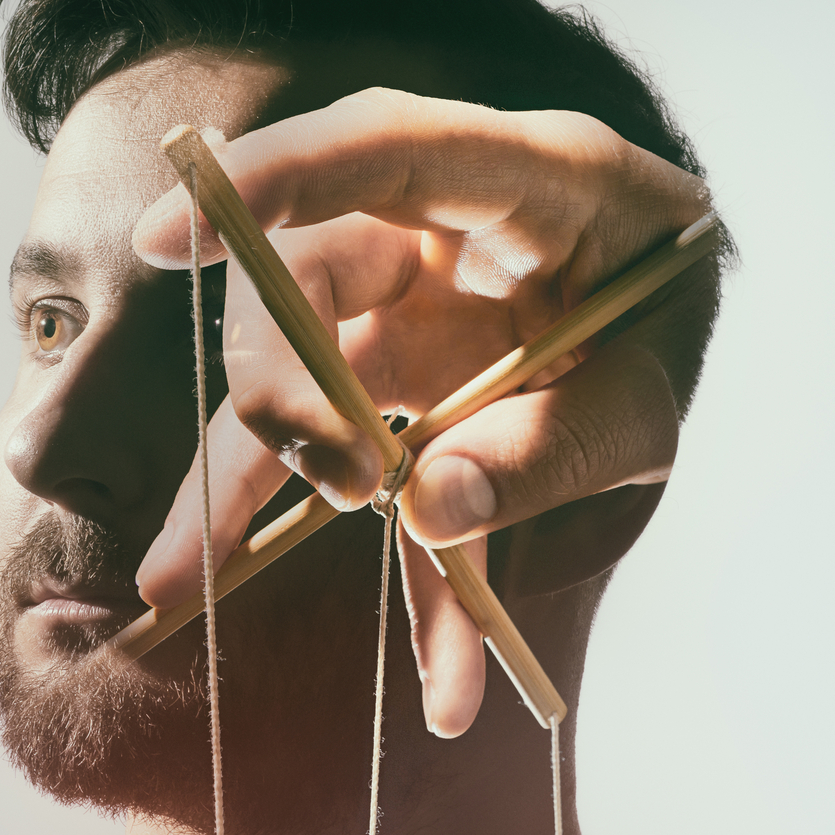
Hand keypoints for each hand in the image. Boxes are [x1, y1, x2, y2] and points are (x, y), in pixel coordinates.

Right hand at [131, 88, 711, 735]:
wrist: (672, 318)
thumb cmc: (665, 318)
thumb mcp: (650, 394)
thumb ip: (555, 443)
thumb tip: (430, 507)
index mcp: (530, 183)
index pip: (386, 145)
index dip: (277, 177)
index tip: (163, 238)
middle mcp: (437, 233)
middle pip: (305, 280)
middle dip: (280, 390)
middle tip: (335, 488)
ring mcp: (405, 312)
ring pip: (298, 381)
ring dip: (248, 491)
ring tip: (182, 590)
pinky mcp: (400, 393)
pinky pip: (385, 488)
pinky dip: (423, 598)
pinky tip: (450, 689)